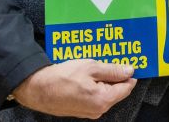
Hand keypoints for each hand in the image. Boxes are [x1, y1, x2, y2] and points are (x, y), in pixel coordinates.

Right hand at [11, 60, 136, 118]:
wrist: (37, 88)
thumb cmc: (62, 77)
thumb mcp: (91, 67)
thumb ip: (112, 70)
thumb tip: (129, 71)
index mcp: (104, 100)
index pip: (127, 87)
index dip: (129, 73)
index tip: (131, 61)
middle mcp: (98, 109)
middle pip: (116, 90)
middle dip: (116, 75)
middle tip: (113, 58)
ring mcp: (89, 111)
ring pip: (105, 92)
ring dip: (104, 78)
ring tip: (97, 64)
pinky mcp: (80, 109)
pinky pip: (94, 96)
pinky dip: (94, 85)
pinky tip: (88, 74)